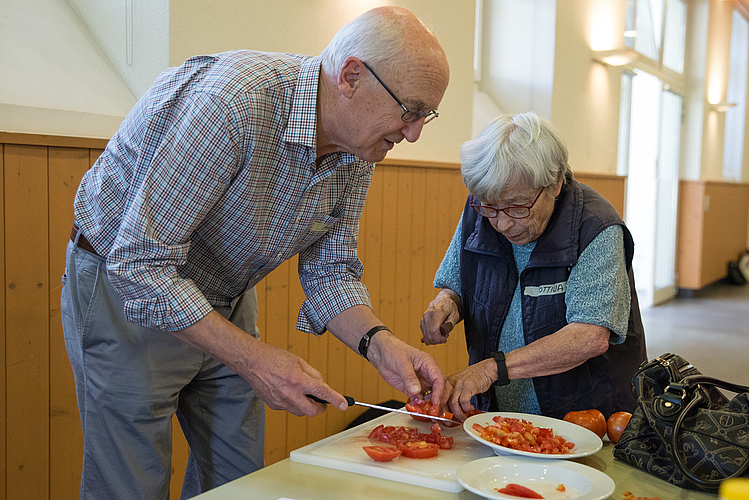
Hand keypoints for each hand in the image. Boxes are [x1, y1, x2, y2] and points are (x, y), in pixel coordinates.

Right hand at [174, 310, 346, 416]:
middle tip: (322, 401)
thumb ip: (313, 374)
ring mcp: (280, 401)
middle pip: (312, 411)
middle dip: (321, 408)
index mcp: (297, 379)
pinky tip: (289, 392)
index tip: (343, 404)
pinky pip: (289, 409)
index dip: (336, 399)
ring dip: (306, 406)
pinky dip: (294, 403)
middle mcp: (289, 393)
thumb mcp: (298, 361)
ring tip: (302, 392)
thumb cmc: (274, 358)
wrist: (252, 361)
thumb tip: (322, 385)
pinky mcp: (273, 405)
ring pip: (300, 412)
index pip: (322, 392)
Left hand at [367, 331, 449, 406]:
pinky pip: (419, 400)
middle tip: (433, 411)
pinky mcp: (412, 389)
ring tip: (425, 412)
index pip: (439, 379)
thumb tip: (416, 391)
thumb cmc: (393, 351)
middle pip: (441, 389)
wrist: (381, 353)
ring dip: (430, 405)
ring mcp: (420, 382)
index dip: (439, 392)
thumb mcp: (401, 362)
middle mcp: (427, 374)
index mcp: (428, 364)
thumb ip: (409, 377)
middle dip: (439, 400)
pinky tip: (415, 410)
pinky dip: (419, 406)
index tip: (435, 402)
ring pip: (431, 396)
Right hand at [420, 288, 460, 344]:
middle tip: (445, 336)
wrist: (443, 300)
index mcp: (436, 312)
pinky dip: (431, 337)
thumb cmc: (450, 307)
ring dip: (435, 340)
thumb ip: (450, 325)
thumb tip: (443, 332)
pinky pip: (425, 335)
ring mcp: (423, 319)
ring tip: (441, 334)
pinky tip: (437, 333)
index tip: (445, 338)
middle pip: (429, 336)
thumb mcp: (455, 315)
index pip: (433, 330)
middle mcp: (427, 315)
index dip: (439, 338)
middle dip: (438, 340)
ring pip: (426, 337)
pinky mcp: (422, 323)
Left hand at [445, 359, 496, 420]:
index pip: (439, 398)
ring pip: (453, 403)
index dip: (440, 409)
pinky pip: (464, 401)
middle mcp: (451, 383)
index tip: (443, 417)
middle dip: (448, 414)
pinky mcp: (469, 387)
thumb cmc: (473, 378)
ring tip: (463, 416)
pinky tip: (470, 408)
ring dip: (458, 413)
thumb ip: (454, 394)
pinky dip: (467, 408)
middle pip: (444, 402)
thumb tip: (450, 409)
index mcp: (447, 383)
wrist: (485, 370)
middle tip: (452, 421)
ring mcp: (460, 385)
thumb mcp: (459, 384)